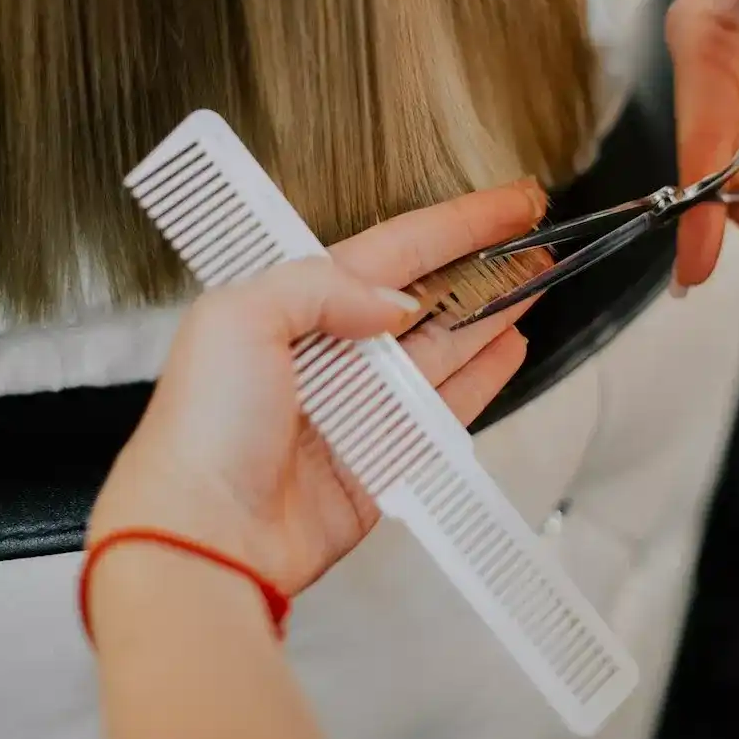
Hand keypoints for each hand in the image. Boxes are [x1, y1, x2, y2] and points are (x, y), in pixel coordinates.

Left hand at [90, 182, 545, 595]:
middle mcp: (331, 352)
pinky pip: (448, 408)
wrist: (204, 534)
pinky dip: (483, 376)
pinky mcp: (385, 458)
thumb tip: (395, 301)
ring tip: (537, 278)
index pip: (392, 248)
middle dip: (481, 261)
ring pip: (445, 345)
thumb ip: (320, 288)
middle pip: (425, 293)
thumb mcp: (237, 319)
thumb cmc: (200, 430)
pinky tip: (510, 344)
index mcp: (291, 305)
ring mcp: (362, 405)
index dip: (454, 223)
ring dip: (492, 310)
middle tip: (532, 232)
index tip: (507, 203)